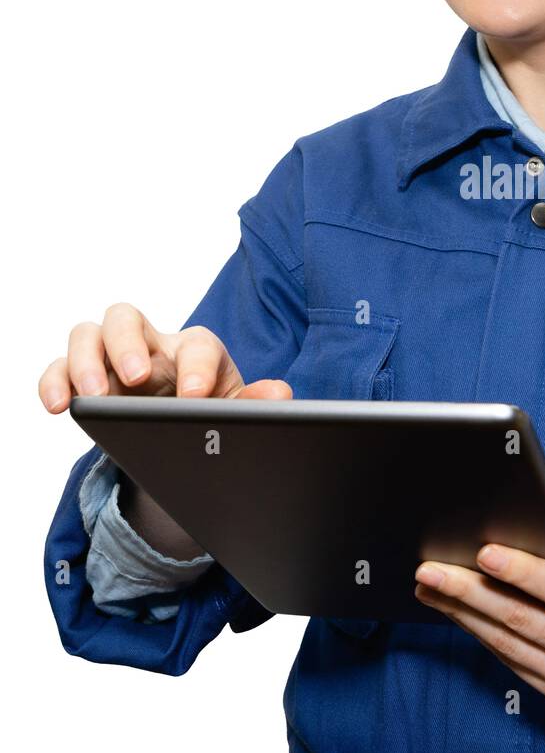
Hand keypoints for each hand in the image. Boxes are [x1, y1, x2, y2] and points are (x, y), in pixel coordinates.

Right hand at [37, 301, 291, 409]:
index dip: (196, 367)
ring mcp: (112, 359)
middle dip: (128, 345)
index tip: (195, 397)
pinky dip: (54, 381)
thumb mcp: (236, 413)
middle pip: (128, 318)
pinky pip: (58, 368)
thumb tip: (282, 396)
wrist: (184, 434)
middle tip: (136, 379)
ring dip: (85, 361)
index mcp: (196, 349)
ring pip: (88, 333)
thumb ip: (258, 404)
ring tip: (93, 397)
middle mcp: (150, 344)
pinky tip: (59, 406)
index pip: (196, 344)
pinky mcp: (84, 379)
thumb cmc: (210, 413)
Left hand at [413, 513, 544, 706]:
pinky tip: (456, 611)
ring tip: (429, 587)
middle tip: (429, 570)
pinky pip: (513, 662)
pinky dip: (481, 634)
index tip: (483, 552)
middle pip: (523, 621)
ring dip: (463, 614)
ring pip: (509, 644)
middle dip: (470, 593)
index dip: (522, 572)